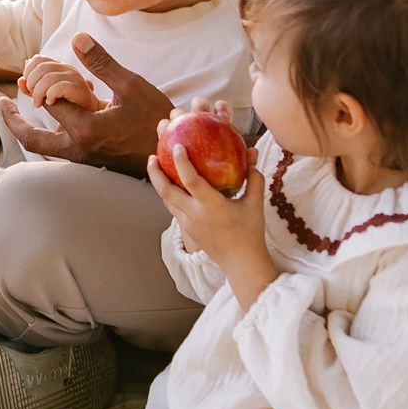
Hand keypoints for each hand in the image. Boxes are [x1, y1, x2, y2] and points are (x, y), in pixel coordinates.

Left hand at [0, 34, 166, 173]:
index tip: (36, 65)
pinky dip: (51, 132)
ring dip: (30, 128)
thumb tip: (76, 38)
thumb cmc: (158, 121)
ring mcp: (84, 160)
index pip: (48, 101)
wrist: (177, 156)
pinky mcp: (92, 163)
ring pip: (44, 148)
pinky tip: (58, 114)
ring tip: (23, 106)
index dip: (42, 82)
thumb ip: (101, 63)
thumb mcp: (132, 86)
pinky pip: (61, 149)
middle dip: (13, 120)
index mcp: (85, 130)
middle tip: (1, 103)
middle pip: (32, 139)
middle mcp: (79, 150)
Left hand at [147, 143, 271, 289]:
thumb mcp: (255, 204)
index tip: (176, 146)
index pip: (192, 181)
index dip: (182, 163)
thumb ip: (254, 178)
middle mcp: (195, 215)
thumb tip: (251, 154)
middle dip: (155, 173)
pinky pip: (173, 208)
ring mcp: (188, 224)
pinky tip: (170, 183)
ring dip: (159, 183)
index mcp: (212, 207)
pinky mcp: (187, 230)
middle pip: (167, 192)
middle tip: (152, 156)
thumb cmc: (250, 232)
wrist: (241, 262)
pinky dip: (169, 194)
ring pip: (166, 201)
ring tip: (155, 165)